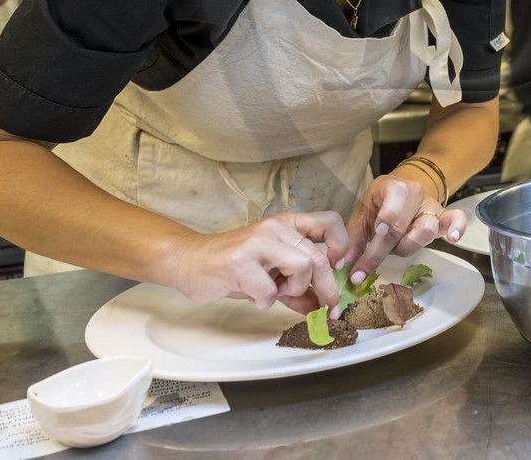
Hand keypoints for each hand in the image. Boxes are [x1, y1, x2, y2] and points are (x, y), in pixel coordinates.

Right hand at [158, 212, 349, 313]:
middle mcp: (275, 228)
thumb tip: (322, 308)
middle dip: (326, 289)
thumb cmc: (233, 266)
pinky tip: (251, 295)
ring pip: (302, 267)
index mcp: (286, 225)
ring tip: (275, 291)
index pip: (329, 221)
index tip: (337, 267)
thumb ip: (298, 288)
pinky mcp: (240, 263)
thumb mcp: (272, 273)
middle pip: (318, 257)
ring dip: (293, 289)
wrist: (190, 262)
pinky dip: (264, 301)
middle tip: (326, 309)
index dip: (341, 245)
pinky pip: (269, 290)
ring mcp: (257, 243)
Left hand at [340, 172, 465, 285]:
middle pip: (402, 226)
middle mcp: (415, 193)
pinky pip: (455, 219)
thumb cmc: (379, 206)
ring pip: (425, 230)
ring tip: (394, 248)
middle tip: (361, 271)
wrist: (399, 195)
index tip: (375, 237)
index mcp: (393, 187)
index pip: (391, 206)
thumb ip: (352, 241)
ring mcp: (431, 206)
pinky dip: (456, 227)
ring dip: (406, 246)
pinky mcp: (443, 218)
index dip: (384, 222)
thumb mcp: (361, 217)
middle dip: (380, 251)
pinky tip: (452, 237)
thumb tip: (342, 266)